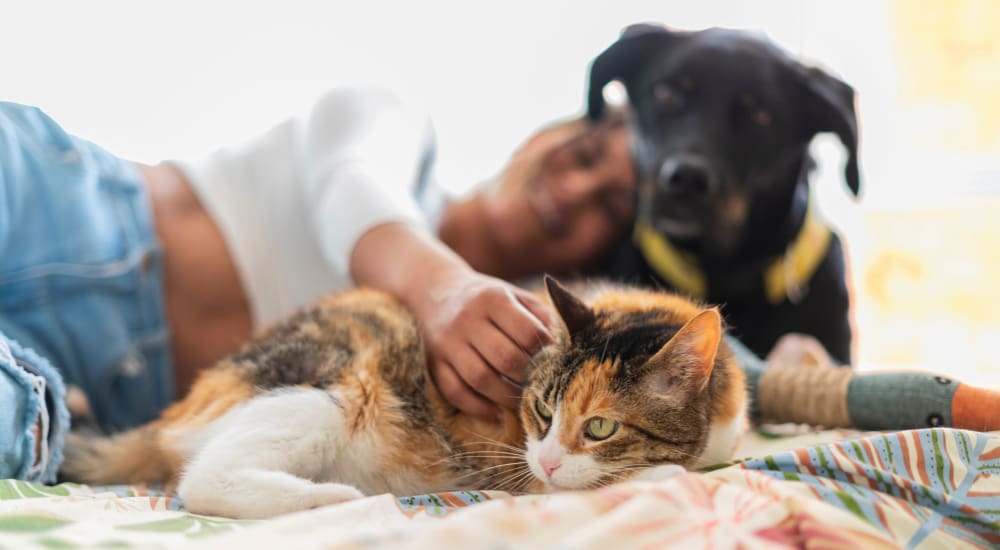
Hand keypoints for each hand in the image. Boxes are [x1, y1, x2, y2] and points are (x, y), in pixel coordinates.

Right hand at [410, 269, 553, 418]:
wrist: (436, 292)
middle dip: (529, 378)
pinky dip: (478, 407)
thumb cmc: (487, 298)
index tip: (557, 364)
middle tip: (543, 388)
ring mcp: (447, 343)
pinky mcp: (433, 363)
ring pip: (480, 379)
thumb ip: (542, 316)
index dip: (547, 352)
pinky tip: (496, 412)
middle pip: (505, 359)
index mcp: (492, 299)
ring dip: (506, 397)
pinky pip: (455, 392)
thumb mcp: (514, 295)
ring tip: (523, 403)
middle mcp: (467, 319)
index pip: (528, 333)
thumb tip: (573, 343)